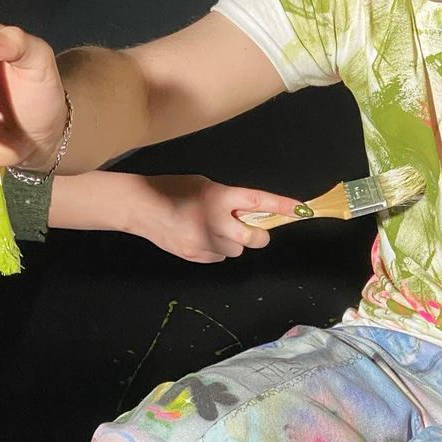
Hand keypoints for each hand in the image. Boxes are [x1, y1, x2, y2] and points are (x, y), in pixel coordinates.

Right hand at [123, 175, 304, 261]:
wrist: (139, 206)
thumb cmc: (172, 188)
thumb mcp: (204, 184)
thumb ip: (227, 199)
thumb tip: (248, 213)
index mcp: (219, 197)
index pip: (259, 202)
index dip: (282, 207)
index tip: (301, 209)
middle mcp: (216, 221)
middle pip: (254, 239)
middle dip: (256, 234)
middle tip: (247, 227)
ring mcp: (205, 242)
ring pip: (236, 250)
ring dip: (232, 242)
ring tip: (212, 229)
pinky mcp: (195, 256)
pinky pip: (218, 257)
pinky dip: (215, 249)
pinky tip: (199, 237)